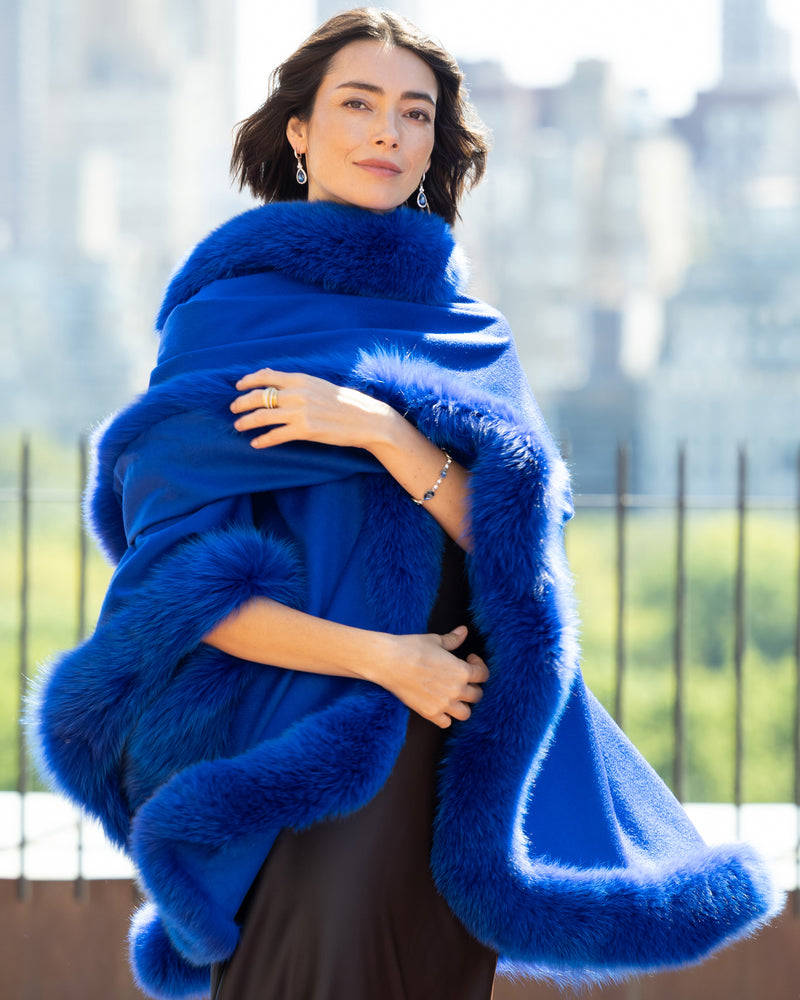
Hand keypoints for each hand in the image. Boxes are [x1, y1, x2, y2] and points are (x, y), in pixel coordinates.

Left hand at [230, 368, 393, 450]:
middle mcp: (297, 393)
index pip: (266, 376)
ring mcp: (300, 412)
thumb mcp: (319, 385)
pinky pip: (276, 436)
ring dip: (246, 422)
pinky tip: (256, 444)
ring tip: (239, 426)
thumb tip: (275, 380)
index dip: (248, 381)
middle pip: (259, 396)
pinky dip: (263, 440)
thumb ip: (297, 383)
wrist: (366, 419)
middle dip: (241, 403)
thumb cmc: (345, 403)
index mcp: (300, 379)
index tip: (238, 386)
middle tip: (233, 409)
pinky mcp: (304, 431)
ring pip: (262, 416)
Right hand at [371, 625, 488, 728]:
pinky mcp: (429, 713)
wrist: (388, 661)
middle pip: (477, 696)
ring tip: (454, 697)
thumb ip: (453, 639)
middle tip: (462, 680)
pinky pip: (446, 723)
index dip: (479, 666)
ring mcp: (443, 704)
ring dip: (463, 705)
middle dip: (472, 687)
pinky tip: (440, 706)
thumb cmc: (411, 648)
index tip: (470, 660)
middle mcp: (456, 690)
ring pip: (465, 713)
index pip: (483, 675)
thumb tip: (463, 631)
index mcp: (461, 670)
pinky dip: (446, 717)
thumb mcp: (435, 641)